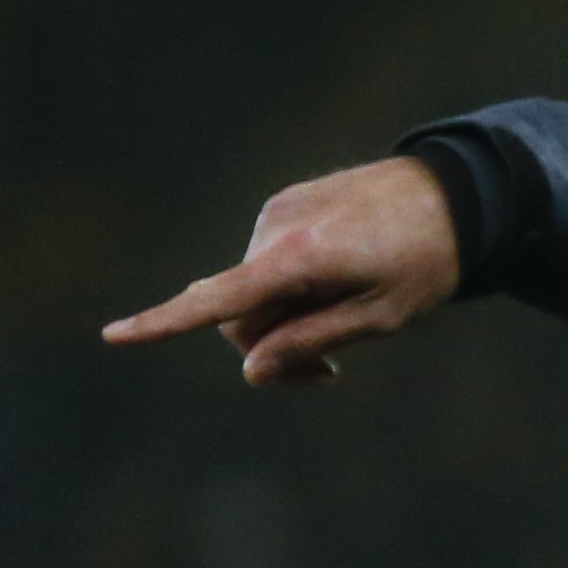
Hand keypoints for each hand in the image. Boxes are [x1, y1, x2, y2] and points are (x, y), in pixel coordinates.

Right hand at [103, 155, 461, 387]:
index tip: (113, 337)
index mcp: (297, 259)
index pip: (217, 300)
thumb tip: (251, 370)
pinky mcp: (285, 204)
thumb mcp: (380, 318)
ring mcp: (276, 212)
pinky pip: (271, 263)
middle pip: (239, 315)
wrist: (455, 195)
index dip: (163, 324)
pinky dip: (293, 284)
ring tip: (349, 306)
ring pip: (255, 290)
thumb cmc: (426, 263)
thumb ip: (310, 342)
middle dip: (271, 349)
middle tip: (330, 372)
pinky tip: (343, 276)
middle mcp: (274, 229)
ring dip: (287, 315)